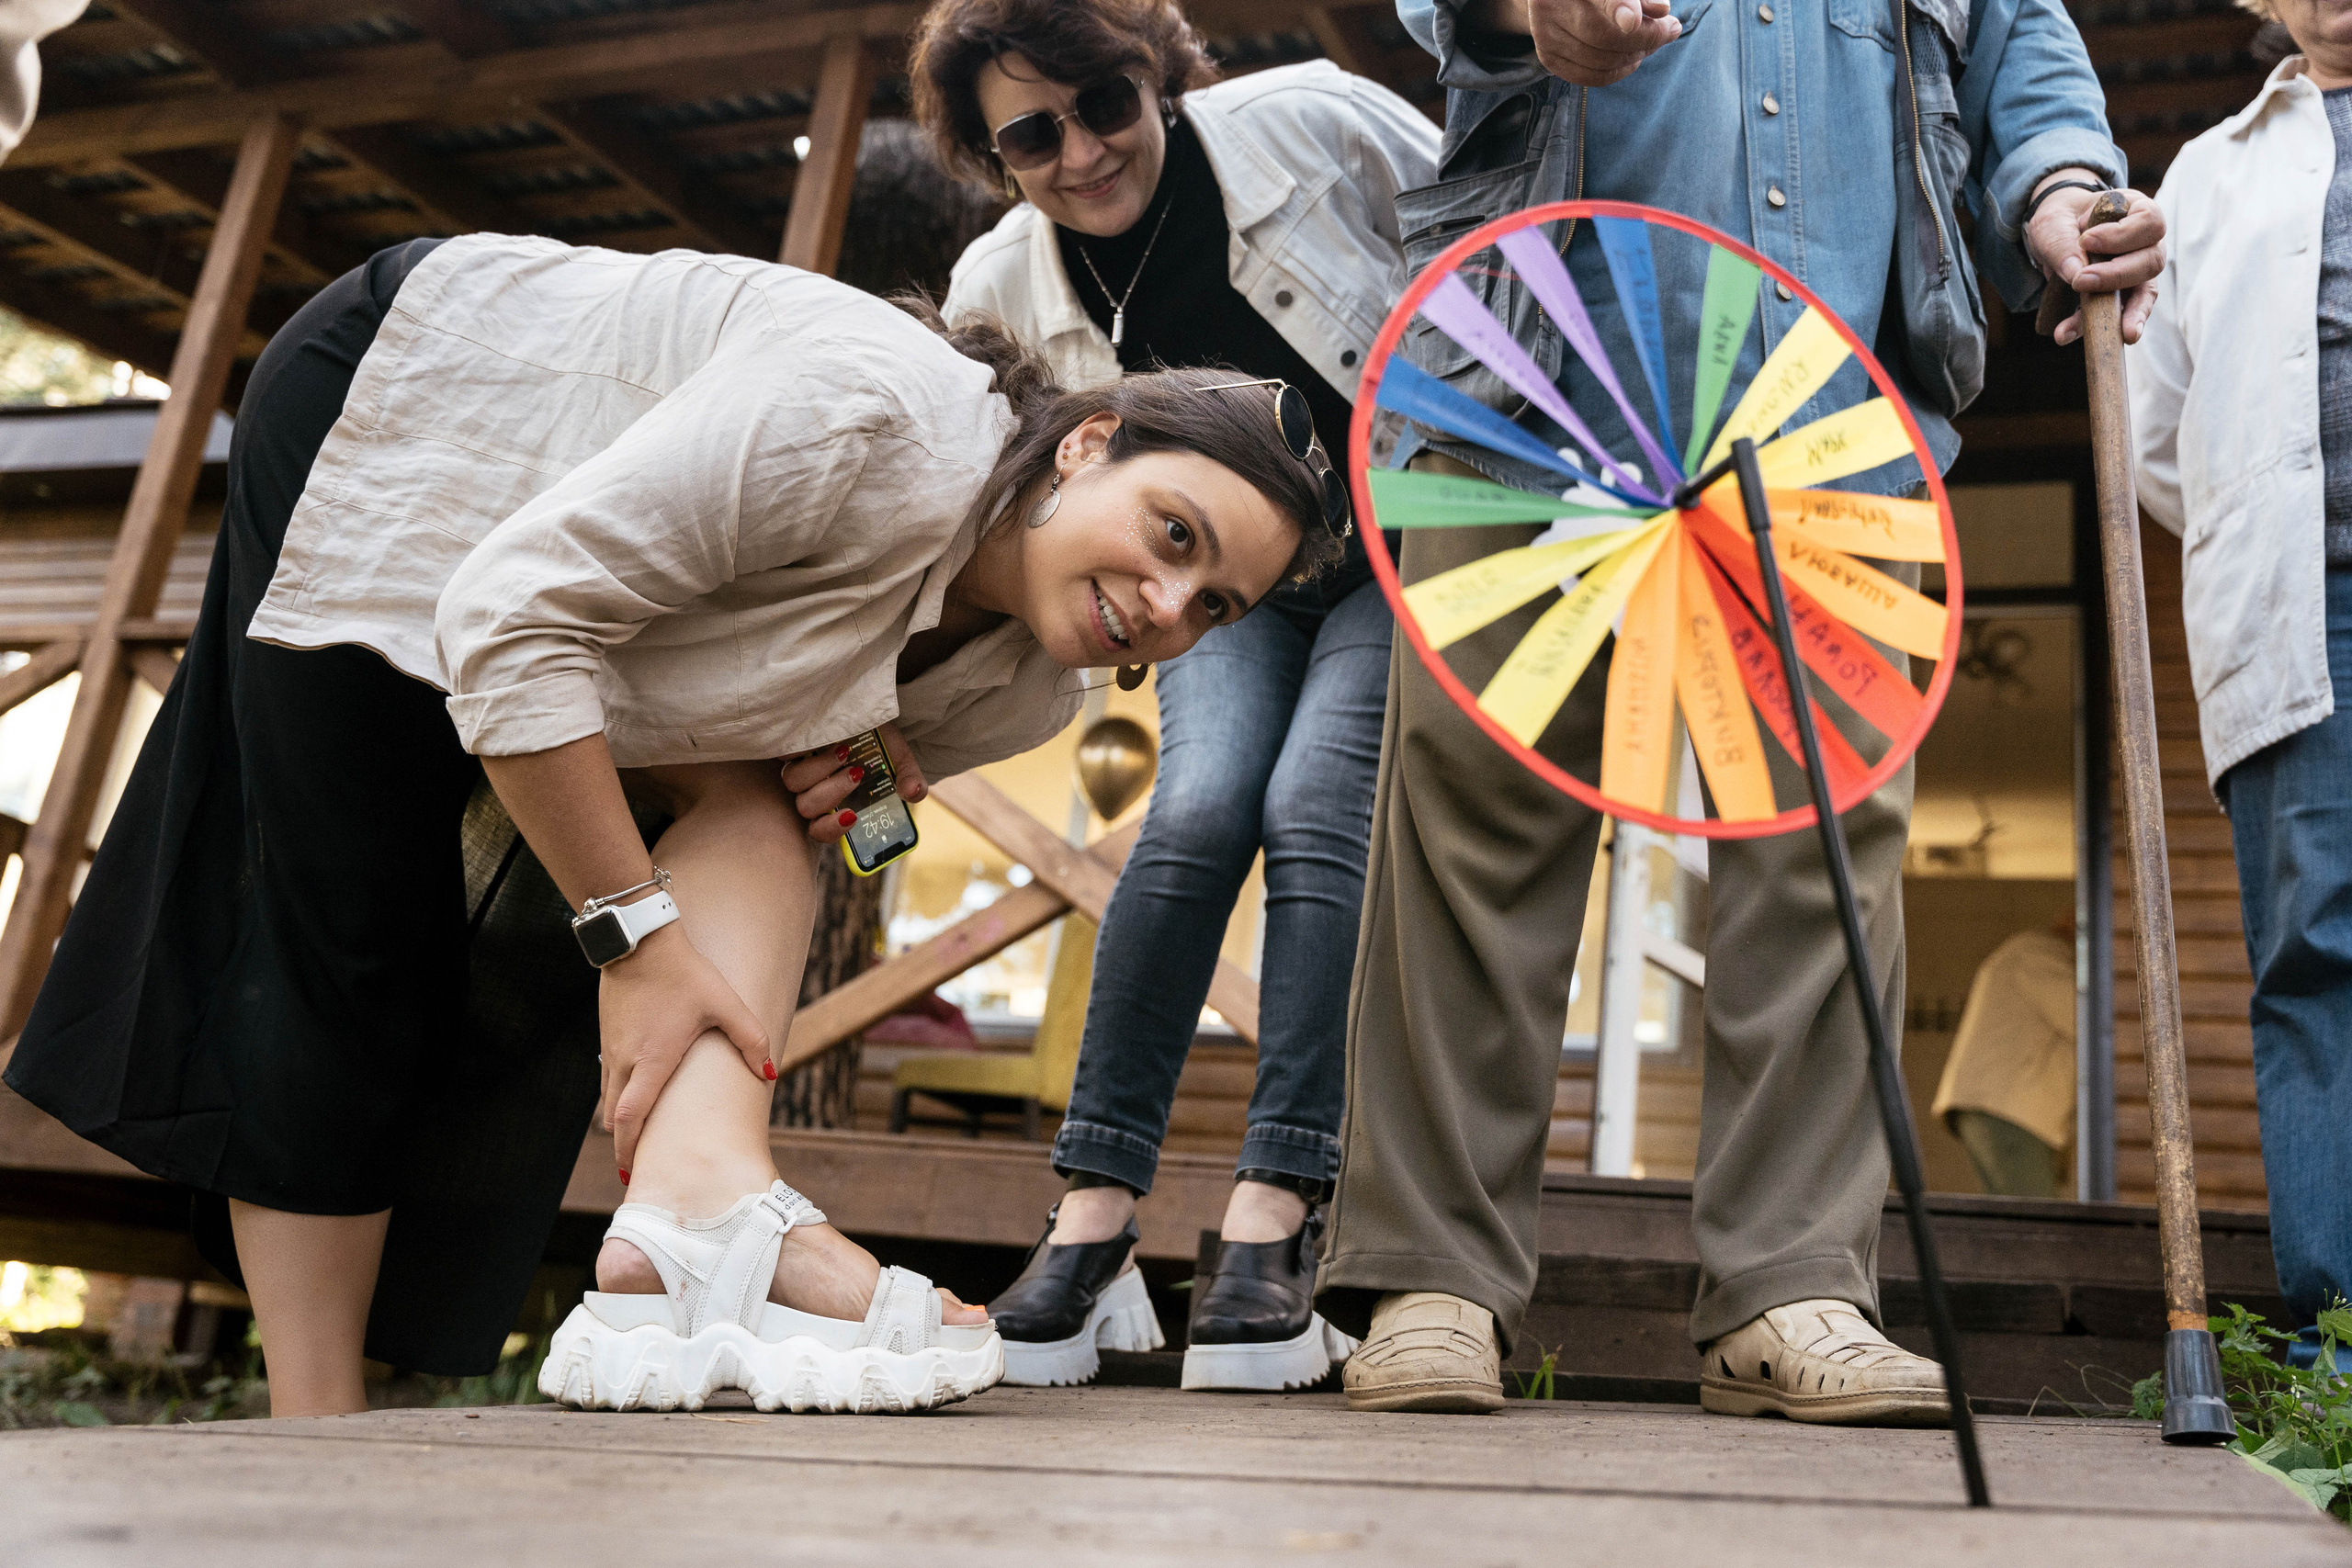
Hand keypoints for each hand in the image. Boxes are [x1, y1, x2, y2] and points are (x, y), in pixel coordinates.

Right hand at [598, 922, 772, 1176]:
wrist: (639, 941)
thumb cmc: (684, 974)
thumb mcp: (725, 1004)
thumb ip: (751, 1040)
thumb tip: (770, 1074)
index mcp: (652, 1061)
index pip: (631, 1118)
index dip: (629, 1149)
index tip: (633, 1172)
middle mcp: (624, 1061)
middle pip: (615, 1117)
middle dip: (625, 1145)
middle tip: (638, 1167)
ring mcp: (610, 1049)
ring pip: (608, 1098)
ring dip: (621, 1121)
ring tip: (638, 1139)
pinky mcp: (607, 1036)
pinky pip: (607, 1077)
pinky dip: (618, 1096)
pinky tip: (636, 1097)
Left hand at [779, 721, 928, 845]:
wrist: (864, 706)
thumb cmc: (879, 740)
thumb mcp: (899, 758)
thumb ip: (910, 779)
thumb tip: (914, 793)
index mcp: (837, 803)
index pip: (821, 831)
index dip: (832, 829)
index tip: (851, 815)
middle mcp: (813, 790)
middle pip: (807, 807)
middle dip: (832, 793)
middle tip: (856, 773)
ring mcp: (798, 768)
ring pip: (794, 783)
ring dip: (820, 770)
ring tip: (844, 751)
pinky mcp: (788, 747)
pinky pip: (785, 755)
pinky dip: (802, 749)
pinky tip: (823, 739)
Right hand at [1528, 0, 1679, 86]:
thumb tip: (1662, 11)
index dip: (1616, 8)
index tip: (1633, 21)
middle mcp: (1550, 5)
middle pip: (1601, 34)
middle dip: (1645, 38)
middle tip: (1669, 30)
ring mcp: (1545, 34)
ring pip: (1598, 60)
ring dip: (1635, 56)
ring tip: (1652, 43)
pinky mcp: (1547, 57)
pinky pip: (1589, 76)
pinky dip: (1617, 72)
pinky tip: (1633, 60)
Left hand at [2028, 182, 2164, 346]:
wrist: (2054, 235)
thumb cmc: (2061, 219)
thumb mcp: (2052, 222)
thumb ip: (2062, 242)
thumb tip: (2075, 273)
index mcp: (2136, 212)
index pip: (2149, 223)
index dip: (2122, 235)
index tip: (2087, 242)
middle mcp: (2146, 243)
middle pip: (2151, 261)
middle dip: (2118, 275)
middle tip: (2081, 281)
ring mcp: (2137, 272)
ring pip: (2146, 293)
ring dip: (2130, 313)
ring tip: (2122, 334)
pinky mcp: (2122, 297)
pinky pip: (2120, 314)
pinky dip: (2101, 327)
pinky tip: (2073, 335)